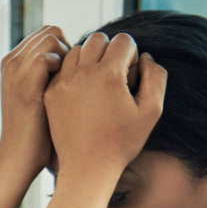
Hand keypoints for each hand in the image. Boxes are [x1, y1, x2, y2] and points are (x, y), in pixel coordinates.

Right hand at [0, 25, 69, 175]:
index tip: (77, 72)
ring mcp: (16, 70)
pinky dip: (66, 66)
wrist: (19, 158)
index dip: (66, 48)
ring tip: (79, 81)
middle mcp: (12, 61)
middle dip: (70, 48)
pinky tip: (74, 88)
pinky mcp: (26, 81)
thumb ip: (52, 76)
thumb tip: (78, 62)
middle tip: (81, 76)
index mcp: (13, 63)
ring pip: (52, 38)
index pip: (46, 35)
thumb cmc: (37, 134)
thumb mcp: (41, 97)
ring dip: (71, 56)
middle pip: (50, 32)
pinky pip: (51, 55)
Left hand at [41, 31, 164, 182]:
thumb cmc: (122, 142)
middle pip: (98, 39)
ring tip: (97, 82)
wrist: (86, 168)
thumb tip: (145, 57)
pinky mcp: (50, 93)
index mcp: (109, 74)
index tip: (130, 75)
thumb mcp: (151, 111)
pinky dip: (73, 72)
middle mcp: (82, 73)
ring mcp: (63, 82)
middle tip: (115, 75)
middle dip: (110, 51)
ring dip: (89, 58)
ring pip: (77, 50)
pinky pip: (61, 68)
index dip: (132, 54)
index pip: (123, 40)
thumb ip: (155, 77)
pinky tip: (82, 91)